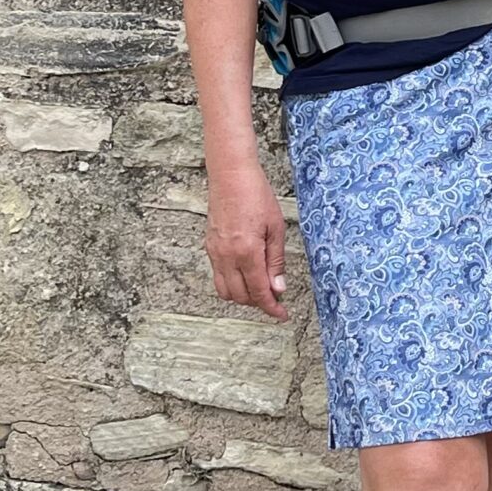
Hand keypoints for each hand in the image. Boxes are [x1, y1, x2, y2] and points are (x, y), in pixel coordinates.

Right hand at [204, 163, 289, 320]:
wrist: (230, 175)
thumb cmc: (255, 195)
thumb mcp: (276, 228)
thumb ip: (275, 261)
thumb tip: (278, 288)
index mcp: (246, 252)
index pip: (258, 292)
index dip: (271, 308)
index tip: (281, 315)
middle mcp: (227, 256)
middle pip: (241, 296)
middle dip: (259, 302)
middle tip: (275, 298)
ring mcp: (215, 252)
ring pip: (226, 290)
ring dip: (243, 296)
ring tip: (260, 288)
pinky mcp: (210, 247)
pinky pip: (218, 276)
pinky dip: (232, 283)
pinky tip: (246, 275)